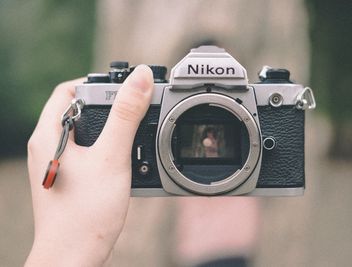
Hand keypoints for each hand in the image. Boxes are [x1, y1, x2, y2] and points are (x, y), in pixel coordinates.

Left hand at [25, 65, 153, 265]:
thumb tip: (140, 77)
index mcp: (49, 134)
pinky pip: (90, 152)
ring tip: (134, 134)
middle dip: (109, 105)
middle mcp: (49, 147)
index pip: (69, 90)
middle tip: (135, 109)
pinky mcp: (70, 178)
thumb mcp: (111, 157)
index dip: (98, 83)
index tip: (125, 87)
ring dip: (112, 128)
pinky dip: (109, 149)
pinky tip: (125, 160)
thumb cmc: (85, 213)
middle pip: (79, 109)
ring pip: (87, 132)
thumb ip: (126, 115)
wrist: (74, 256)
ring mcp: (59, 164)